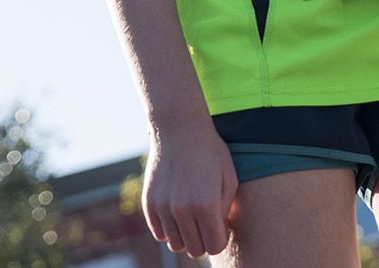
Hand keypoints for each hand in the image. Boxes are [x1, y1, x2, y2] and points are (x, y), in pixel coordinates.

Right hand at [142, 116, 237, 257]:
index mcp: (206, 204)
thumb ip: (225, 211)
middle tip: (209, 222)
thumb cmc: (211, 153)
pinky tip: (179, 212)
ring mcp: (162, 208)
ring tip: (194, 216)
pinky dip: (170, 229)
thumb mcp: (229, 178)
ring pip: (176, 245)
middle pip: (195, 250)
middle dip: (205, 240)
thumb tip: (219, 235)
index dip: (221, 238)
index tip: (222, 225)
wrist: (179, 129)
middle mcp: (182, 210)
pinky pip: (160, 234)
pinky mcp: (149, 204)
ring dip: (187, 236)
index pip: (214, 246)